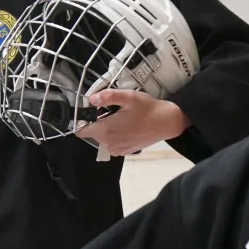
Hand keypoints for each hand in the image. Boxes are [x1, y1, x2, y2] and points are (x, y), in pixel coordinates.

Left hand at [74, 89, 189, 157]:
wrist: (167, 122)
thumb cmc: (148, 109)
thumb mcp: (129, 97)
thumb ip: (108, 96)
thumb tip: (91, 98)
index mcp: (106, 130)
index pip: (81, 130)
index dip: (83, 120)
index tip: (90, 111)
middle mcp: (109, 143)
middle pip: (93, 132)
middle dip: (98, 121)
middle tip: (113, 111)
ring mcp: (117, 149)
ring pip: (102, 137)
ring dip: (107, 128)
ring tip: (121, 118)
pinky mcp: (125, 152)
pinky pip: (112, 143)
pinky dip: (115, 135)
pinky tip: (127, 126)